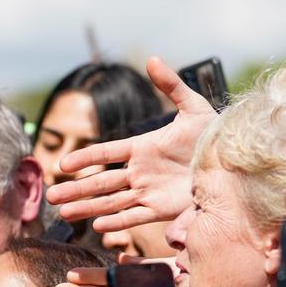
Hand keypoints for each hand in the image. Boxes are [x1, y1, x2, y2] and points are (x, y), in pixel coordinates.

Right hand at [46, 57, 215, 232]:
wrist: (234, 164)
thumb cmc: (214, 135)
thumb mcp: (194, 108)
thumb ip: (171, 85)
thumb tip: (152, 59)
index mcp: (142, 148)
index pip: (106, 154)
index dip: (84, 158)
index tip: (63, 165)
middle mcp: (140, 172)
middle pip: (100, 182)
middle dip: (76, 189)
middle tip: (50, 196)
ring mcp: (149, 191)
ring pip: (111, 202)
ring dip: (87, 208)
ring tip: (63, 213)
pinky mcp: (162, 209)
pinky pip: (134, 217)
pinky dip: (117, 222)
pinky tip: (98, 227)